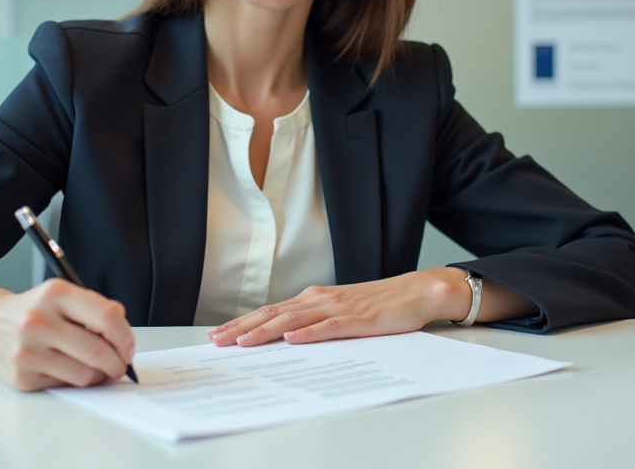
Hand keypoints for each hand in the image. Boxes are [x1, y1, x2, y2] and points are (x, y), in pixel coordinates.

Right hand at [0, 279, 135, 391]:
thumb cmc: (33, 311)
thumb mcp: (62, 296)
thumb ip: (95, 310)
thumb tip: (124, 339)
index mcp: (55, 293)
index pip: (106, 317)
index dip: (125, 337)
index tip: (128, 347)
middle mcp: (38, 320)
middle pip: (98, 350)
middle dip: (117, 363)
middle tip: (119, 365)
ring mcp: (27, 350)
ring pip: (84, 374)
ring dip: (98, 376)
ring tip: (96, 369)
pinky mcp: (22, 376)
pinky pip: (65, 385)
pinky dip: (75, 382)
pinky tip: (69, 370)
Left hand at [207, 268, 470, 347]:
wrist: (417, 291)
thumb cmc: (379, 305)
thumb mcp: (341, 312)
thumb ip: (315, 321)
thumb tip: (286, 337)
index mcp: (314, 299)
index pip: (271, 311)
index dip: (243, 322)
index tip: (219, 334)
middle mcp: (321, 299)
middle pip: (274, 315)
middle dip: (243, 328)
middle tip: (217, 341)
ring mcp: (339, 308)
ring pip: (294, 321)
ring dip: (266, 332)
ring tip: (243, 342)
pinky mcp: (358, 320)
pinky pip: (329, 328)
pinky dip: (308, 334)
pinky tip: (293, 340)